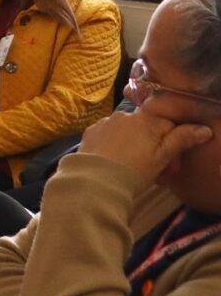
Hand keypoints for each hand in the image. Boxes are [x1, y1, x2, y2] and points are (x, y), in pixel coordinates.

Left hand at [79, 109, 212, 183]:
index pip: (168, 125)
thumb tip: (204, 129)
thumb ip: (182, 140)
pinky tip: (114, 161)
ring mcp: (106, 121)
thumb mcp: (162, 157)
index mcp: (146, 119)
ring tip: (132, 166)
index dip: (172, 143)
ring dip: (133, 143)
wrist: (95, 182)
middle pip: (147, 127)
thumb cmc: (134, 171)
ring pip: (127, 130)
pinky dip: (114, 144)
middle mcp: (125, 114)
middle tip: (152, 168)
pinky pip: (109, 134)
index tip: (170, 162)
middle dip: (152, 144)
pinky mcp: (91, 131)